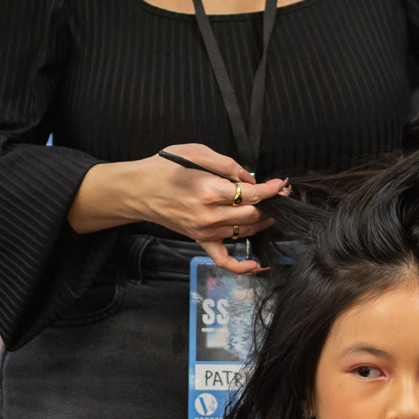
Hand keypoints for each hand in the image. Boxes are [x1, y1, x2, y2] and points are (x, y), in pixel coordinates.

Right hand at [69, 144, 286, 275]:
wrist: (138, 190)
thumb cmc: (164, 168)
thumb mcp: (196, 152)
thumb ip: (227, 165)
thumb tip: (250, 178)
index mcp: (208, 190)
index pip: (252, 194)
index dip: (271, 190)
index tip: (281, 184)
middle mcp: (208, 215)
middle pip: (253, 215)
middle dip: (270, 205)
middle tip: (279, 195)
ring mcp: (204, 231)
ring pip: (245, 232)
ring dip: (262, 223)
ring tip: (270, 211)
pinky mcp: (199, 240)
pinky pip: (223, 259)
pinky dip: (242, 266)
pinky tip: (257, 264)